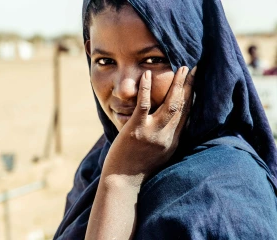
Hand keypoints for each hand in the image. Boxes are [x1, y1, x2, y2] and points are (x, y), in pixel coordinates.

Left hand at [103, 66, 196, 185]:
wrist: (123, 181)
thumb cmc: (139, 167)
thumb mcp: (160, 154)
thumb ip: (167, 138)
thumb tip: (172, 123)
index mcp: (173, 141)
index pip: (188, 115)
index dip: (194, 97)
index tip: (197, 83)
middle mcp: (167, 136)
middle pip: (183, 107)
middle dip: (190, 86)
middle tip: (195, 68)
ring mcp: (152, 132)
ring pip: (170, 104)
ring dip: (177, 85)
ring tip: (182, 68)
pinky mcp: (136, 130)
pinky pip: (143, 105)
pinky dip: (146, 88)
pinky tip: (147, 74)